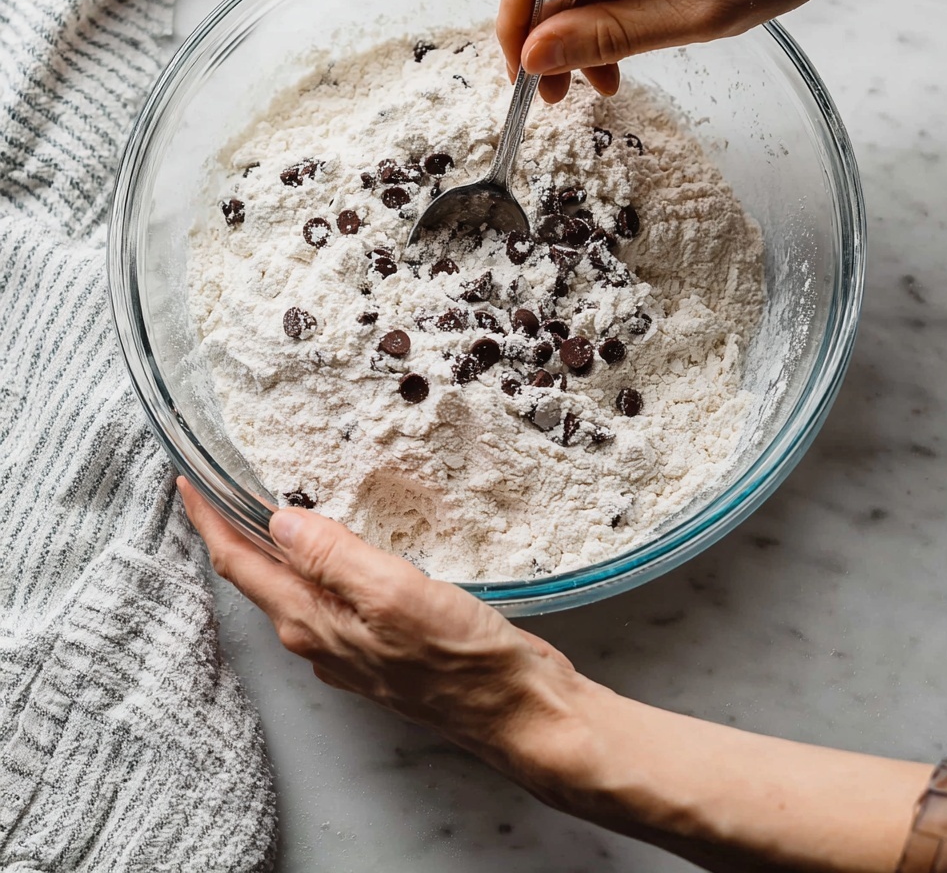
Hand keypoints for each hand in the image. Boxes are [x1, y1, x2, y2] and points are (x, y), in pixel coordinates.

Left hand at [177, 479, 575, 766]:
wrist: (517, 709)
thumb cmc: (462, 660)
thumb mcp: (393, 594)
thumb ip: (332, 557)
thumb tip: (279, 520)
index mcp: (312, 622)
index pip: (239, 564)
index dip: (207, 520)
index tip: (185, 481)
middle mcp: (322, 635)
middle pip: (260, 574)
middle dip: (233, 527)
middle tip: (222, 480)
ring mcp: (352, 641)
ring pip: (297, 581)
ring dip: (278, 540)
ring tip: (273, 497)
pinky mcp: (383, 638)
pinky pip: (334, 589)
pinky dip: (323, 555)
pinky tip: (342, 536)